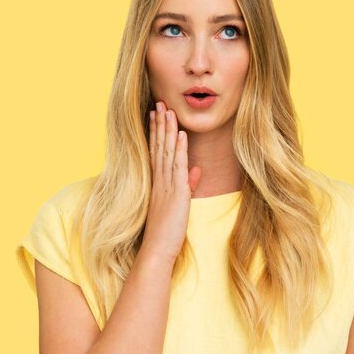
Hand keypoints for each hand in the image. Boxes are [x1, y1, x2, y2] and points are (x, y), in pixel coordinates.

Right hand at [141, 101, 201, 262]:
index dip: (157, 131)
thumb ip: (188, 185)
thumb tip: (196, 170)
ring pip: (167, 152)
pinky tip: (181, 135)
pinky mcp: (176, 193)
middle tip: (159, 103)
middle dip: (160, 124)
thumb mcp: (178, 204)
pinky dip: (180, 149)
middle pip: (159, 146)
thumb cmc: (166, 231)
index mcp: (158, 183)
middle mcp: (159, 180)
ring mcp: (166, 185)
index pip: (157, 151)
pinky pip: (177, 167)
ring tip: (168, 110)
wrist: (157, 250)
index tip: (156, 114)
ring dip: (168, 130)